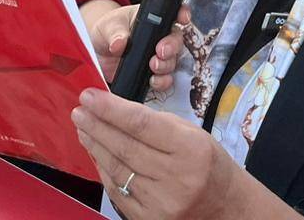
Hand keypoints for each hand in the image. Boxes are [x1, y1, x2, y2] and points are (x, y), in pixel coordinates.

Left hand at [73, 88, 247, 219]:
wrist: (224, 206)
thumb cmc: (207, 162)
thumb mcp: (191, 133)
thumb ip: (155, 124)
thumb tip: (114, 112)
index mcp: (190, 148)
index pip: (141, 124)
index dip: (110, 109)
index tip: (89, 96)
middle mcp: (176, 177)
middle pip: (125, 147)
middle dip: (96, 126)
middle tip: (79, 111)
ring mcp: (161, 202)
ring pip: (117, 170)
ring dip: (95, 147)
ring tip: (83, 130)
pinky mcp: (149, 219)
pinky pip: (118, 192)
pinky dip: (104, 172)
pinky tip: (96, 155)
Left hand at [89, 3, 187, 97]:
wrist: (99, 53)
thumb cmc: (107, 31)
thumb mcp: (108, 26)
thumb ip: (115, 33)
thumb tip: (119, 43)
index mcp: (152, 18)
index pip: (173, 12)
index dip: (182, 14)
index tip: (182, 19)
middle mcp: (160, 37)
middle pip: (176, 40)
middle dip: (172, 46)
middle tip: (160, 51)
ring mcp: (158, 56)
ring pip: (173, 61)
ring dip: (166, 65)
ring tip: (153, 66)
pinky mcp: (153, 74)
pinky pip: (165, 79)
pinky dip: (162, 81)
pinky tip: (153, 81)